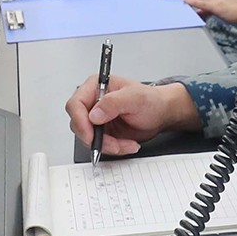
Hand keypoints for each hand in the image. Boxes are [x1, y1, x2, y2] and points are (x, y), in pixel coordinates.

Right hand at [64, 74, 202, 155]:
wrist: (160, 113)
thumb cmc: (151, 100)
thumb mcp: (135, 98)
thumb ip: (113, 103)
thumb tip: (95, 114)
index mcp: (95, 86)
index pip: (75, 104)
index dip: (80, 122)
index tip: (91, 135)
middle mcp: (92, 102)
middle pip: (79, 124)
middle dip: (97, 138)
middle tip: (114, 144)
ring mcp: (96, 118)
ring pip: (88, 138)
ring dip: (107, 145)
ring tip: (126, 144)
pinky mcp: (102, 132)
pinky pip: (99, 145)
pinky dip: (113, 148)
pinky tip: (127, 144)